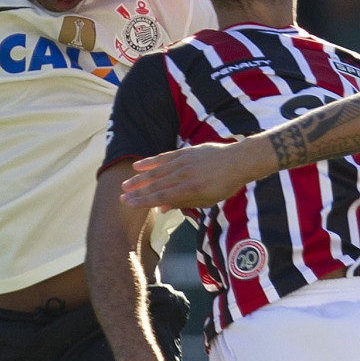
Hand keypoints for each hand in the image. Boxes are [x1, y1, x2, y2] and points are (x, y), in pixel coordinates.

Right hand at [121, 143, 248, 209]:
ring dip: (140, 178)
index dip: (143, 201)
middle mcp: (184, 176)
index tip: (129, 203)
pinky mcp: (184, 152)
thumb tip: (162, 208)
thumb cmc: (224, 185)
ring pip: (157, 171)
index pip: (161, 197)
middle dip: (137, 191)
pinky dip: (150, 161)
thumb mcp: (207, 200)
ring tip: (126, 183)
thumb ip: (183, 203)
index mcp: (190, 190)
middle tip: (122, 196)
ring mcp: (183, 162)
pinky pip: (164, 157)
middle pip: (155, 185)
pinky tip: (139, 165)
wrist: (237, 162)